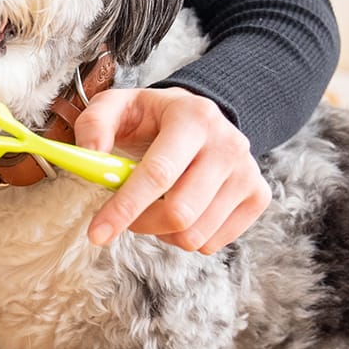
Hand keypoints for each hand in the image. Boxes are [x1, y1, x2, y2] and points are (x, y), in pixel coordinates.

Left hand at [75, 86, 270, 253]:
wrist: (202, 116)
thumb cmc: (152, 116)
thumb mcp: (117, 105)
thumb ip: (94, 123)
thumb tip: (90, 153)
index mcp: (192, 117)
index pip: (158, 173)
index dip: (124, 207)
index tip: (96, 234)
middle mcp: (227, 145)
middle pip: (179, 212)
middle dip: (141, 222)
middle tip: (124, 214)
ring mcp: (248, 172)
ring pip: (195, 235)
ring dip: (162, 231)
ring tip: (154, 204)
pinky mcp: (258, 196)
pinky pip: (212, 243)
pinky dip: (185, 236)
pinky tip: (179, 209)